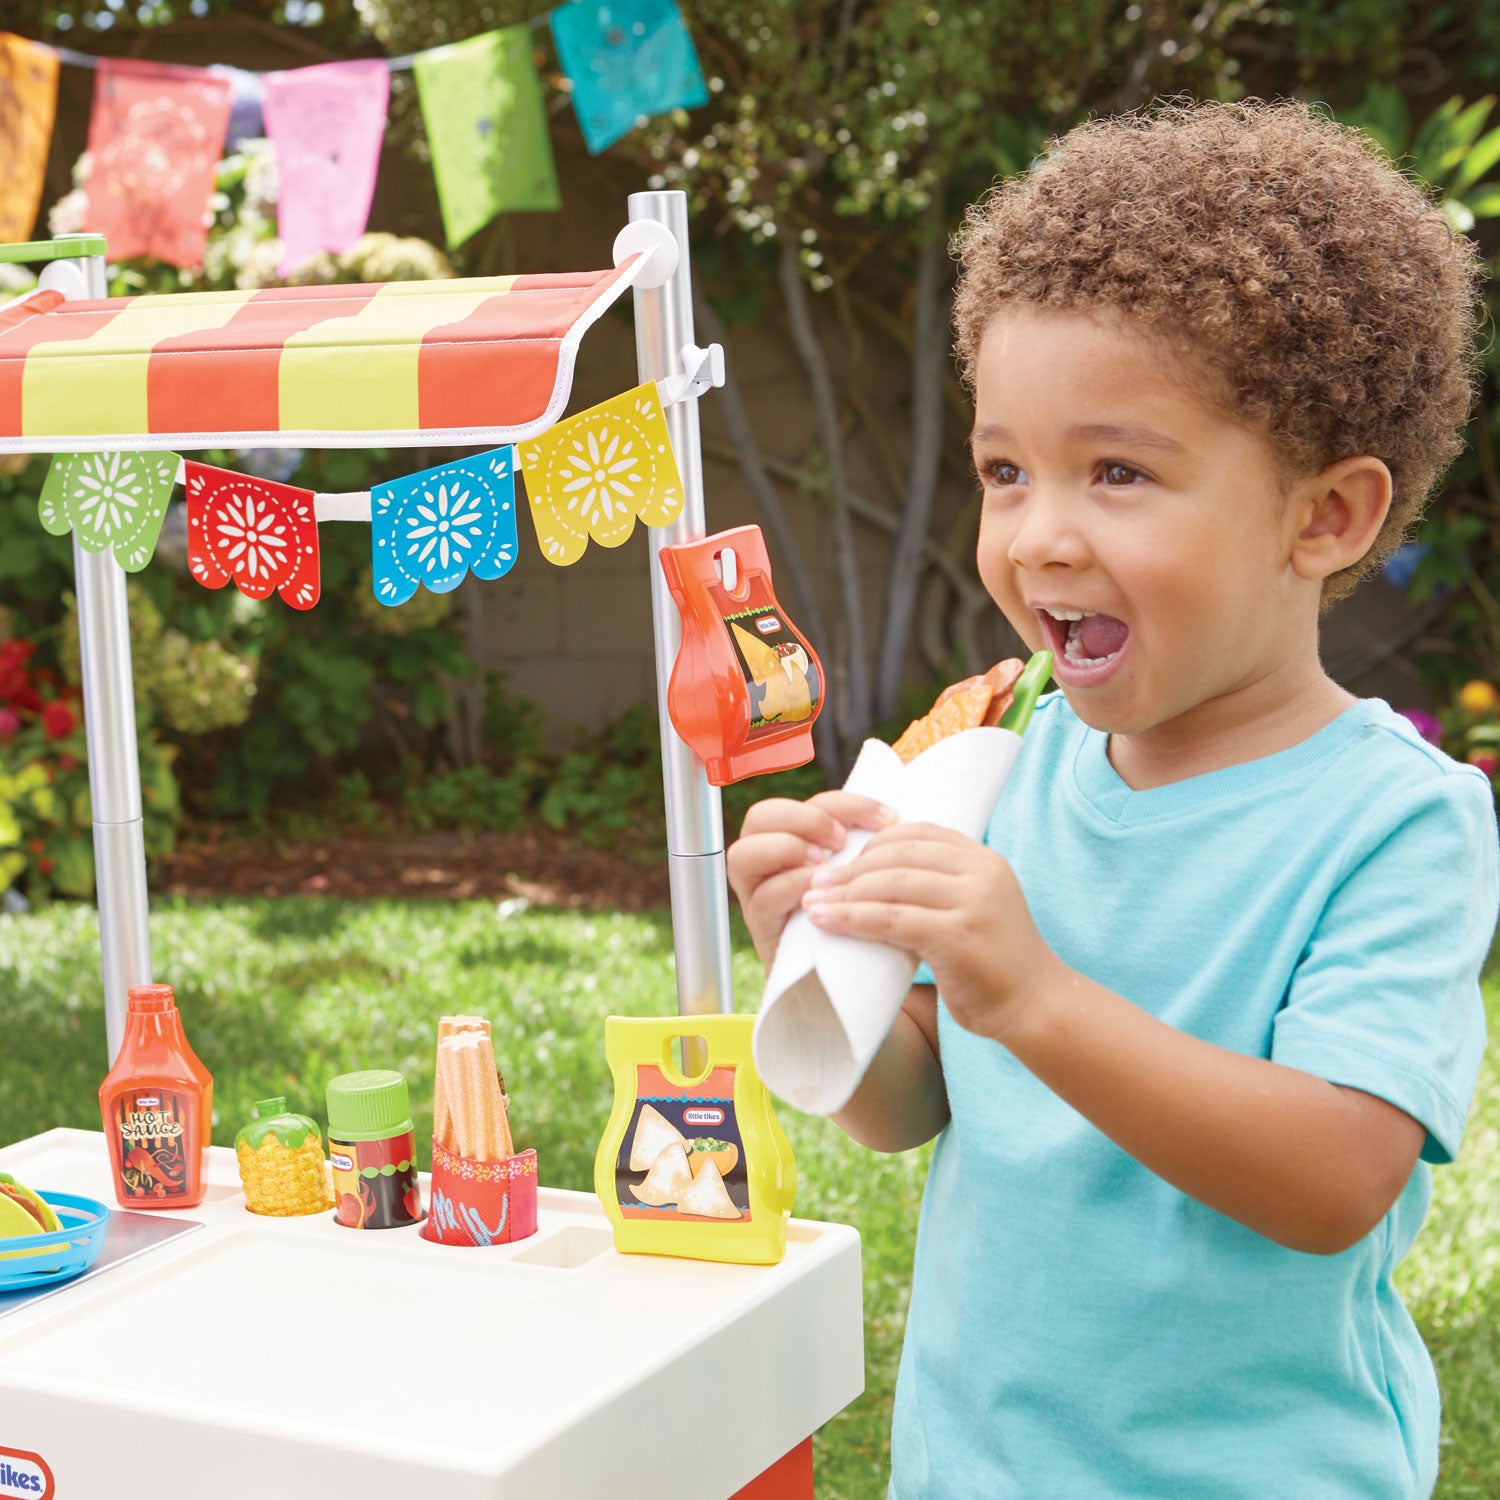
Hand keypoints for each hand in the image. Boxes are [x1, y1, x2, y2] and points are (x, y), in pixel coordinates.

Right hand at [726, 792, 896, 966]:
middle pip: (760, 816)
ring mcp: (758, 894)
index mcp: (797, 839)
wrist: (852, 978)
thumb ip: (867, 847)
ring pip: (742, 854)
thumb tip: (899, 820)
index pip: (808, 803)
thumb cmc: (862, 918)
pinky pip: (762, 898)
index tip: (887, 819)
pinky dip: (791, 886)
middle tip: (841, 840)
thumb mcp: (866, 876)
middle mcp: (768, 862)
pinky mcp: (761, 929)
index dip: (847, 803)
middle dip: (804, 819)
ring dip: (786, 849)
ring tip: (824, 864)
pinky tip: (820, 892)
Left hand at [800, 821, 1058, 1046]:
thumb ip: (937, 887)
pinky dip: (853, 919)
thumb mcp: (971, 909)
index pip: (917, 833)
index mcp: (984, 859)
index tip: (841, 862)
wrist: (1036, 1007)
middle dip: (851, 868)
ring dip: (844, 893)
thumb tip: (871, 876)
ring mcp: (973, 902)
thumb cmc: (995, 963)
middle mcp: (982, 872)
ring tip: (812, 903)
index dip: (873, 844)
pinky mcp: (958, 936)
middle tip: (815, 882)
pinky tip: (828, 923)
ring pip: (891, 885)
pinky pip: (892, 919)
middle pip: (899, 855)